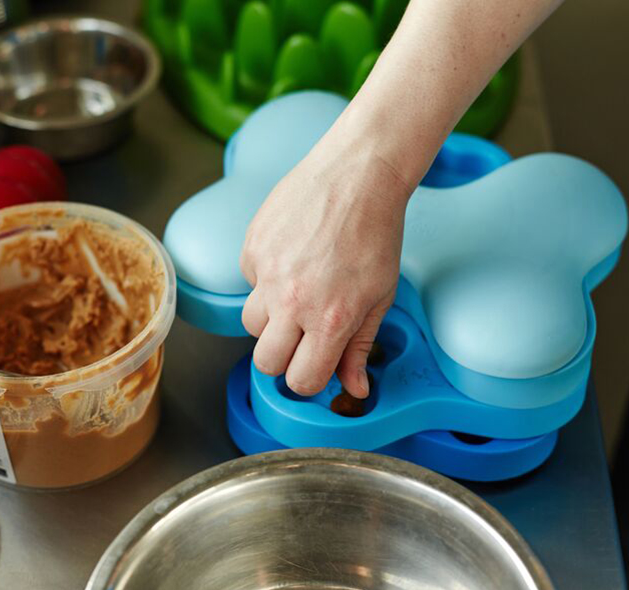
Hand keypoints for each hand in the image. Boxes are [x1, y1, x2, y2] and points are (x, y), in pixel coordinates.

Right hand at [240, 131, 412, 397]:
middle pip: (265, 362)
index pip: (301, 380)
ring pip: (251, 324)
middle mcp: (292, 301)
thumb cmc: (376, 232)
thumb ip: (361, 346)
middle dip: (284, 358)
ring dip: (271, 319)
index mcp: (330, 319)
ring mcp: (267, 273)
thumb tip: (355, 389)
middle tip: (302, 337)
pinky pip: (249, 280)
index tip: (316, 365)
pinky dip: (266, 278)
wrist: (358, 174)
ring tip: (297, 292)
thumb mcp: (380, 296)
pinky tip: (292, 257)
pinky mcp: (252, 246)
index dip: (309, 378)